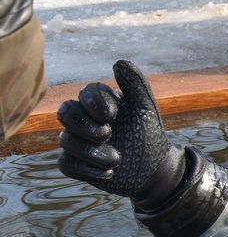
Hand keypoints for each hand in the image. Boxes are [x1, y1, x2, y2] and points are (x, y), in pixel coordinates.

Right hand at [57, 60, 185, 209]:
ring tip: (117, 159)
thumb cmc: (148, 135)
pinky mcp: (75, 164)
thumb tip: (119, 63)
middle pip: (65, 112)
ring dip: (93, 152)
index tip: (114, 115)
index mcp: (100, 103)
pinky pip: (66, 164)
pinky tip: (109, 173)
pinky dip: (88, 170)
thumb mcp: (146, 110)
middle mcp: (85, 120)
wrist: (153, 169)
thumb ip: (135, 85)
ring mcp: (78, 142)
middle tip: (108, 134)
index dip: (95, 103)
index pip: (86, 93)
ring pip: (66, 140)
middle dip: (85, 125)